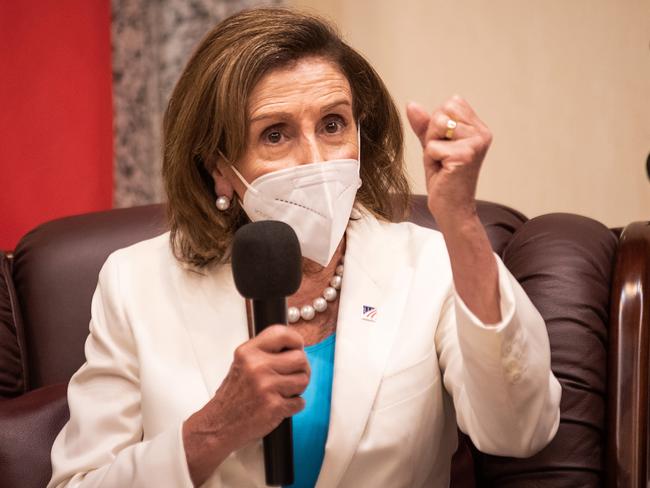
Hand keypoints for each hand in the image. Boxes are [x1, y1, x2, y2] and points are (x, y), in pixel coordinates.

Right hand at [183, 325, 309, 485]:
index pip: (283, 334)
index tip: (297, 349)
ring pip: (303, 380)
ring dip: (298, 389)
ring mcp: (266, 386)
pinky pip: (300, 402)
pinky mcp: (274, 406)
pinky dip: (293, 406)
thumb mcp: (242, 364)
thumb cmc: (233, 396)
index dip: (296, 341)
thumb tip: (296, 347)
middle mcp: (257, 366)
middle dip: (301, 369)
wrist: (218, 425)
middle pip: (300, 358)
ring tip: (283, 392)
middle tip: (292, 376)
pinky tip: (279, 405)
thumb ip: (265, 353)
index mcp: (248, 352)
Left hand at [406, 96, 491, 227]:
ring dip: (432, 146)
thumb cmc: (444, 178)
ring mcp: (476, 143)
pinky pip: (432, 146)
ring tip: (442, 163)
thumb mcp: (432, 145)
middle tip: (442, 157)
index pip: (451, 103)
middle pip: (443, 112)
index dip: (438, 124)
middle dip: (433, 134)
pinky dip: (431, 159)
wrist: (452, 208)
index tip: (446, 146)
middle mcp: (482, 133)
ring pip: (437, 126)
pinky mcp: (465, 155)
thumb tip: (411, 104)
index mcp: (479, 128)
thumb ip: (424, 125)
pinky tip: (443, 171)